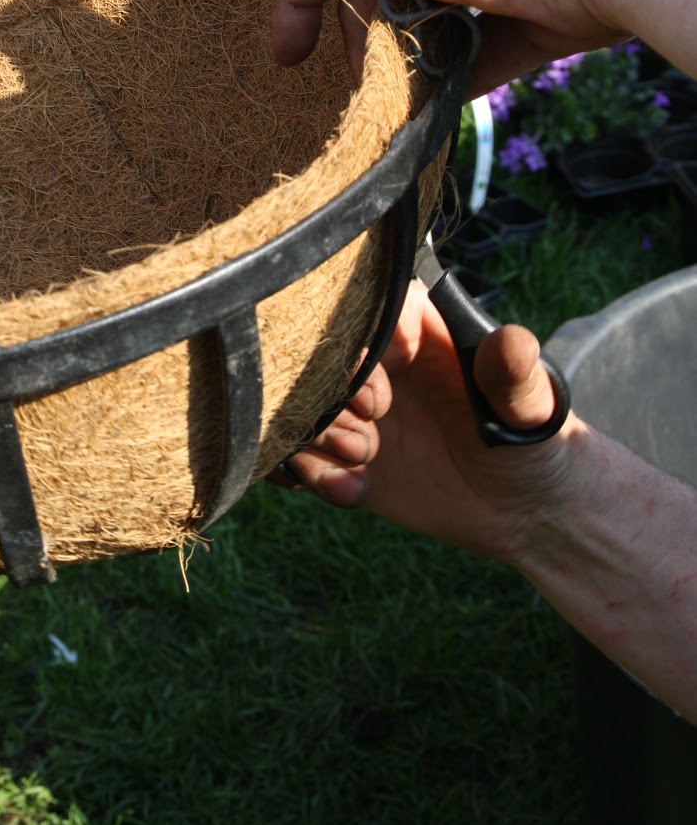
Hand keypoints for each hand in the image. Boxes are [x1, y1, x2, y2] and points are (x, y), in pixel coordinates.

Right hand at [283, 282, 577, 563]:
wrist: (526, 510)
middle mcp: (372, 360)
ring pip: (291, 406)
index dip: (353, 356)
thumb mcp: (530, 409)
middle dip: (325, 405)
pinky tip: (353, 493)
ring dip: (312, 441)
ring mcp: (348, 406)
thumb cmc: (535, 442)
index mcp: (412, 327)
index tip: (379, 400)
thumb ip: (513, 375)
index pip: (354, 314)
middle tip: (367, 442)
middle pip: (308, 360)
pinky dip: (306, 475)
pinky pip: (289, 452)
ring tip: (364, 465)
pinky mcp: (336, 450)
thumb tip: (508, 340)